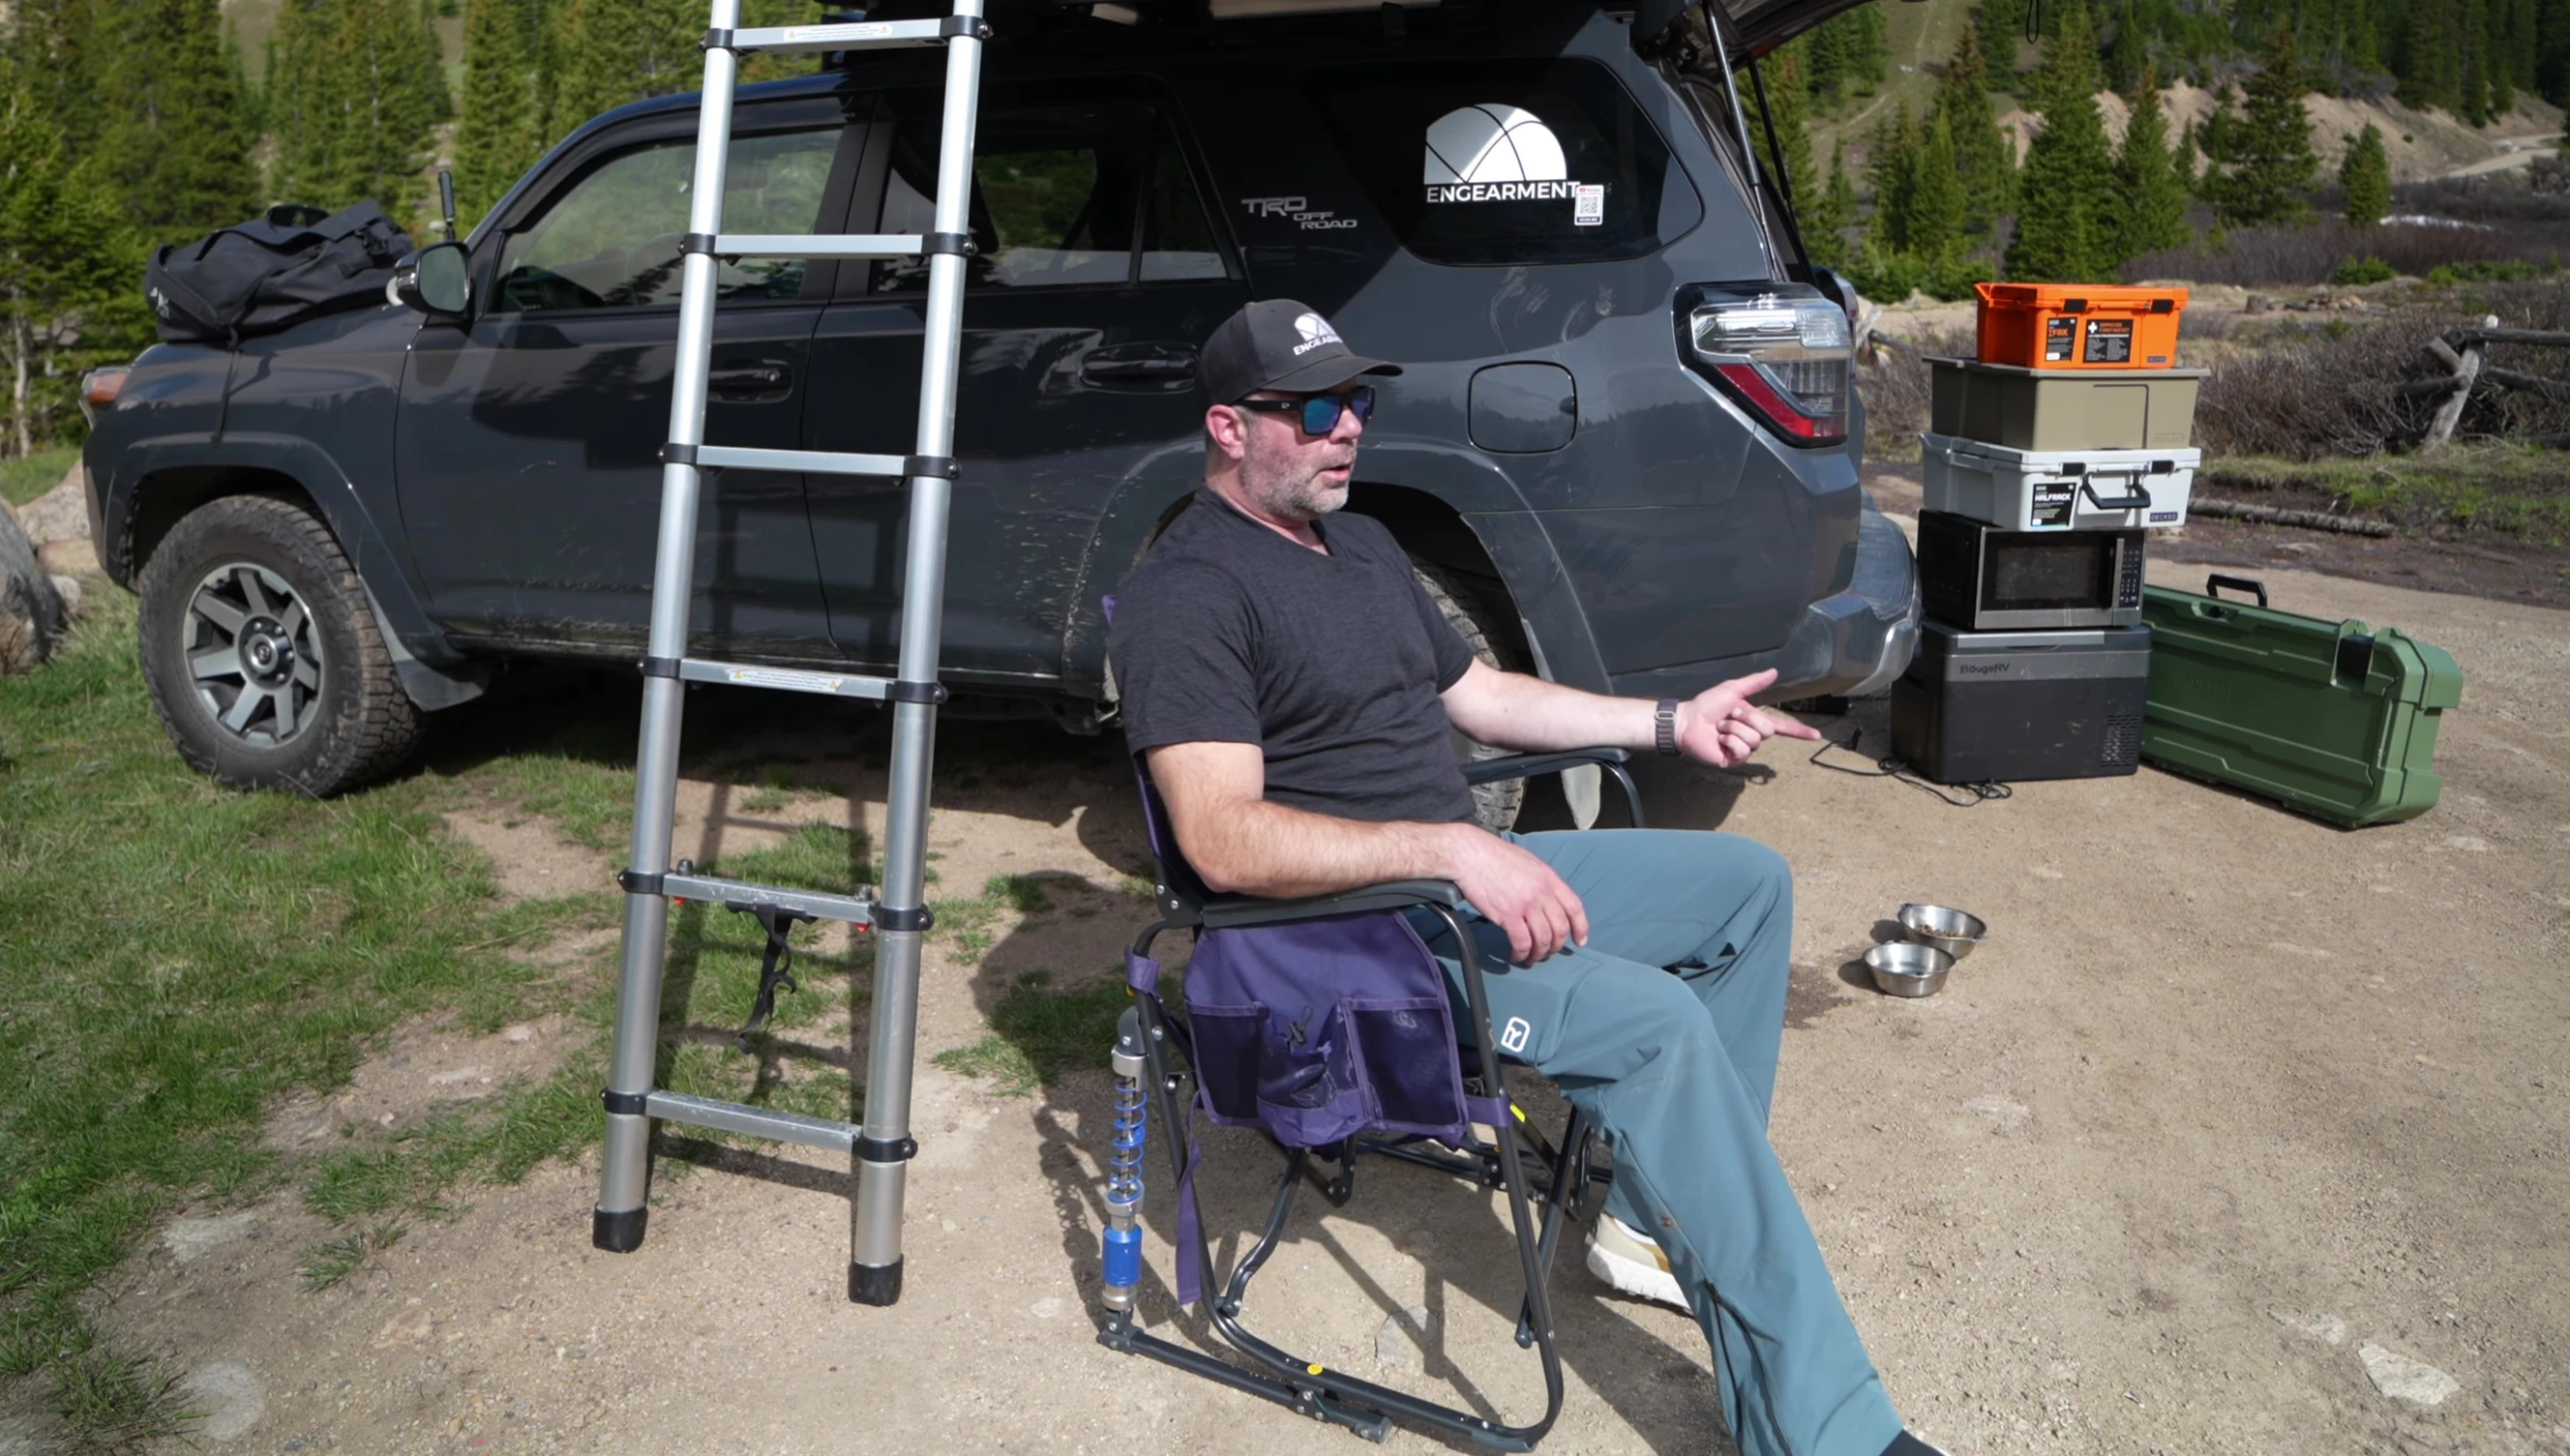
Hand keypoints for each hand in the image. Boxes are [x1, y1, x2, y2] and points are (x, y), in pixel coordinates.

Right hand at [1434, 824, 1587, 964]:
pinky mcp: (1508, 916)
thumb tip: (1547, 900)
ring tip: (1530, 958)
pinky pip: (1522, 943)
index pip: (1575, 907)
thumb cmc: (1496, 856)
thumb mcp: (1529, 863)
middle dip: (1555, 946)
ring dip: (1538, 954)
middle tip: (1546, 953)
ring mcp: (1526, 905)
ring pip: (1542, 940)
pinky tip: (1514, 956)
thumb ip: (1542, 882)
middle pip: (1560, 929)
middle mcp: (1542, 893)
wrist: (1471, 854)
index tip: (1579, 942)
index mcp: (1550, 879)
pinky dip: (1521, 954)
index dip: (1581, 928)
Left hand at [1674, 668, 1823, 767]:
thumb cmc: (1707, 705)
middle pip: (1766, 729)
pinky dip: (1729, 740)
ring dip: (1734, 728)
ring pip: (1753, 739)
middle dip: (1747, 717)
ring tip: (1720, 727)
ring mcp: (1743, 749)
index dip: (1799, 732)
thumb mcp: (1733, 690)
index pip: (1782, 727)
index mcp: (1754, 720)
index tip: (1817, 735)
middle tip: (1729, 715)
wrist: (1688, 720)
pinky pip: (1742, 749)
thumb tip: (1775, 671)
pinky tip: (1719, 739)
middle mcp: (1752, 736)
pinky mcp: (1733, 760)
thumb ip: (1754, 682)